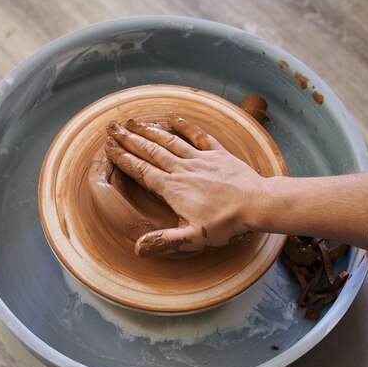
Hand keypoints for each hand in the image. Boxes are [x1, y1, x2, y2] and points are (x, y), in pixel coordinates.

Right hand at [104, 113, 267, 256]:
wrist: (258, 204)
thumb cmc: (227, 223)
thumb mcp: (194, 238)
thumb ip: (166, 240)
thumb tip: (138, 248)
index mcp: (173, 188)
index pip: (142, 170)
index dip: (123, 159)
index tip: (109, 149)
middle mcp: (182, 169)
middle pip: (150, 150)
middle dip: (129, 139)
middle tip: (112, 128)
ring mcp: (200, 159)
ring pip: (169, 141)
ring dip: (149, 130)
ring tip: (133, 122)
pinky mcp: (217, 154)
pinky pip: (197, 136)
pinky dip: (184, 126)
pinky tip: (172, 119)